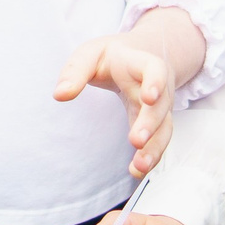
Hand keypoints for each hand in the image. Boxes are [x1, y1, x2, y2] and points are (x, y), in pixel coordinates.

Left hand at [55, 32, 178, 176]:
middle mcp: (157, 87)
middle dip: (151, 124)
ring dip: (154, 148)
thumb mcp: (90, 53)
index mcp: (141, 64)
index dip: (156, 82)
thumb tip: (60, 94)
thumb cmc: (112, 57)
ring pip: (164, 128)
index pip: (154, 69)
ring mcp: (159, 108)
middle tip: (137, 140)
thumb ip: (75, 71)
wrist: (139, 57)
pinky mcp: (155, 124)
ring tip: (139, 166)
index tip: (150, 96)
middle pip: (161, 106)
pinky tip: (137, 171)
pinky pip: (158, 141)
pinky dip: (151, 156)